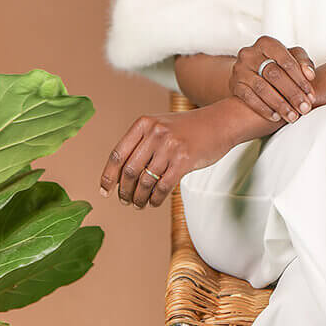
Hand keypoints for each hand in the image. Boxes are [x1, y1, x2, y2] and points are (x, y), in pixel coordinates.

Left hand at [98, 100, 234, 209]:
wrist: (221, 122)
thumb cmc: (189, 128)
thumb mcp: (161, 126)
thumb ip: (141, 144)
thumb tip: (119, 175)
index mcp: (144, 123)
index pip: (117, 154)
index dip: (108, 176)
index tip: (104, 191)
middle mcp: (156, 133)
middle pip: (129, 171)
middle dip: (124, 191)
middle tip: (125, 201)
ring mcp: (170, 146)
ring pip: (145, 182)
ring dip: (139, 198)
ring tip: (139, 204)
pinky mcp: (184, 160)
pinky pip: (162, 187)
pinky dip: (155, 199)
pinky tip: (154, 202)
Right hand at [231, 36, 316, 124]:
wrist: (251, 70)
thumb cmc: (278, 63)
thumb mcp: (292, 57)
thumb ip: (304, 63)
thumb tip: (310, 75)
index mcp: (267, 43)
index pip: (286, 61)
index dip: (300, 79)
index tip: (311, 95)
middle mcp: (250, 53)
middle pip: (274, 75)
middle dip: (292, 94)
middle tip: (304, 109)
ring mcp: (240, 69)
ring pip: (261, 87)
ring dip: (279, 104)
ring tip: (292, 116)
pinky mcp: (234, 84)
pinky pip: (248, 98)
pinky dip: (263, 108)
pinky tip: (276, 117)